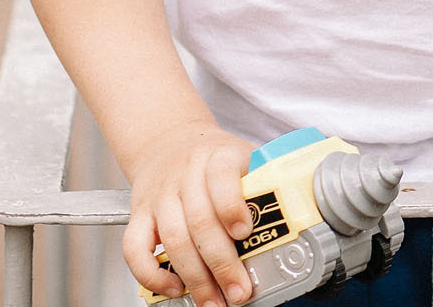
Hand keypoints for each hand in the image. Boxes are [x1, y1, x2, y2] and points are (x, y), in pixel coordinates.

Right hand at [121, 120, 256, 305]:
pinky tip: (174, 287)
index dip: (231, 206)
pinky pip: (135, 248)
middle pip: (199, 221)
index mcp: (217, 156)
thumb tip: (298, 219)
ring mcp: (160, 195)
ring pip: (173, 240)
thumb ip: (264, 182)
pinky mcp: (139, 214)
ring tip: (214, 301)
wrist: (168, 141)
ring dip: (195, 278)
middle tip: (239, 291)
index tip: (244, 233)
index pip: (221, 176)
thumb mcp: (243, 156)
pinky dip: (151, 274)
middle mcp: (185, 175)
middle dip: (222, 264)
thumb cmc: (213, 158)